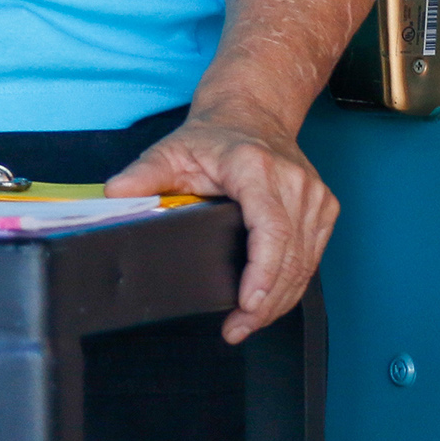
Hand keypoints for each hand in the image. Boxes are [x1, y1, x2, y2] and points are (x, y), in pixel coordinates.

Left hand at [107, 104, 337, 343]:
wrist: (253, 111)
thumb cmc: (214, 135)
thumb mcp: (171, 149)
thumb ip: (143, 174)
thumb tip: (115, 195)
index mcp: (256, 168)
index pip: (271, 229)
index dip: (263, 271)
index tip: (248, 303)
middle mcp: (294, 182)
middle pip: (290, 256)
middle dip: (266, 302)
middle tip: (237, 329)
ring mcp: (314, 196)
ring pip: (306, 263)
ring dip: (280, 300)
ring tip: (248, 324)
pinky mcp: (324, 208)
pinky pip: (313, 257)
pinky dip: (292, 284)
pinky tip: (270, 302)